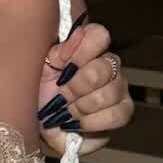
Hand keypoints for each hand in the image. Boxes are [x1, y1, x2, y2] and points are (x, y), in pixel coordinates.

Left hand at [35, 9, 131, 154]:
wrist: (42, 128)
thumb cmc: (40, 96)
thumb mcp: (39, 72)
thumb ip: (57, 51)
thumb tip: (78, 34)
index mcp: (86, 49)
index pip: (99, 35)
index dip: (82, 50)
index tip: (63, 65)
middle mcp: (107, 64)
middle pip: (104, 67)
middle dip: (76, 86)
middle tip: (61, 96)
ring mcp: (118, 87)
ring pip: (109, 93)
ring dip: (81, 107)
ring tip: (67, 112)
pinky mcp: (123, 111)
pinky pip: (116, 114)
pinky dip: (91, 122)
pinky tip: (78, 122)